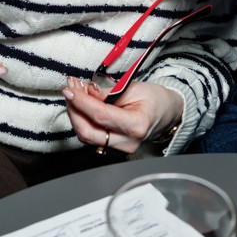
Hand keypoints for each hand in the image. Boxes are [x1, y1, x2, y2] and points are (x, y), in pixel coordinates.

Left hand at [62, 76, 184, 154]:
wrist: (167, 113)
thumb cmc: (155, 99)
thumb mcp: (135, 87)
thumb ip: (108, 91)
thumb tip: (86, 91)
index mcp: (136, 125)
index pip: (100, 115)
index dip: (81, 102)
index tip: (69, 89)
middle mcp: (127, 142)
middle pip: (88, 132)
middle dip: (74, 110)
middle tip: (70, 90)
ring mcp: (120, 149)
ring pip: (86, 136)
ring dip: (76, 114)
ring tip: (76, 94)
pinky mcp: (113, 149)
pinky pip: (91, 136)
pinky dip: (83, 120)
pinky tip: (83, 105)